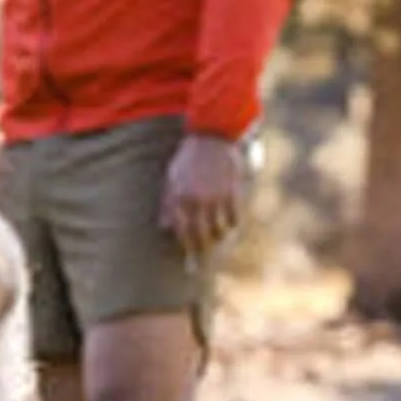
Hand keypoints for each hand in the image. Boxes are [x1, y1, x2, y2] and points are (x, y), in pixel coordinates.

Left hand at [160, 133, 244, 257]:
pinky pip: (234, 218)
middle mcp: (196, 200)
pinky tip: (230, 225)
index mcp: (179, 198)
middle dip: (202, 252)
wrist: (211, 136)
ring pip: (219, 230)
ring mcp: (215, 197)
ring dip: (218, 237)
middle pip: (201, 236)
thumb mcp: (172, 179)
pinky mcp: (232, 192)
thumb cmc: (188, 159)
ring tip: (217, 238)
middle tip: (202, 264)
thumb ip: (168, 205)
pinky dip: (233, 224)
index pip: (182, 232)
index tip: (189, 263)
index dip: (186, 249)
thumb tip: (165, 228)